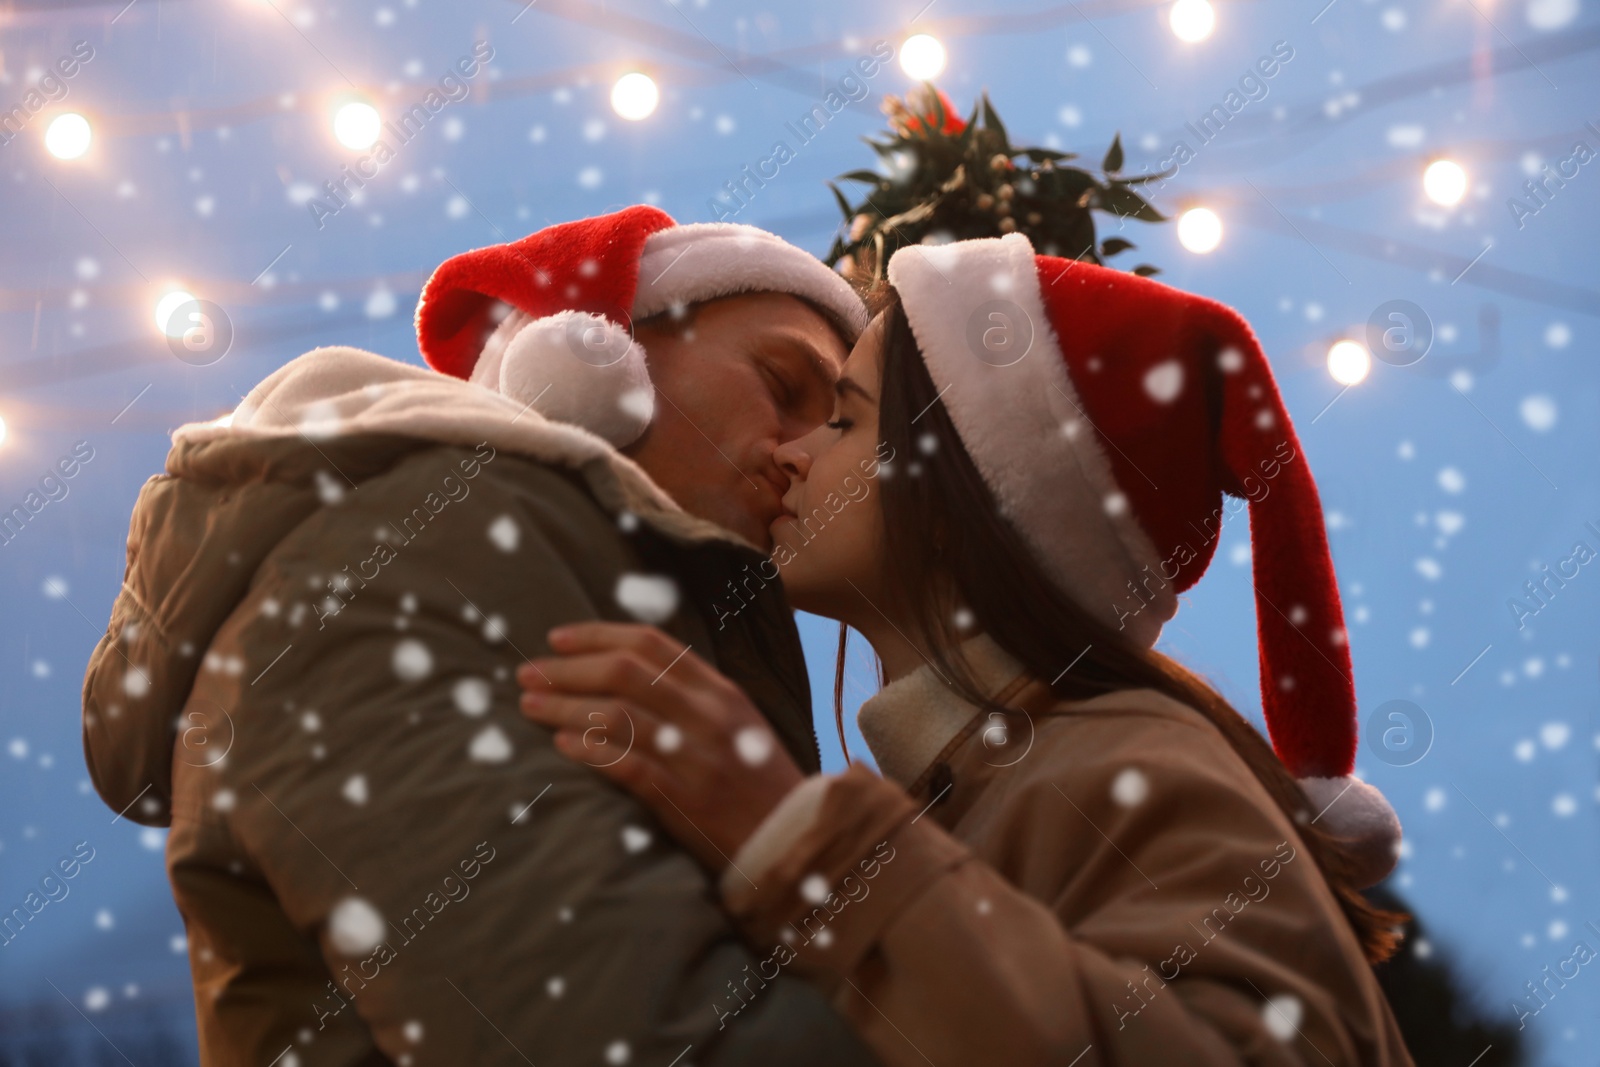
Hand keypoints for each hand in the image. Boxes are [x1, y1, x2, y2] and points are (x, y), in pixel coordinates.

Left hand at [517, 622, 804, 873]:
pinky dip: (589, 750)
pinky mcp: (684, 799)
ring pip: (616, 714)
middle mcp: (708, 715)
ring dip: (564, 707)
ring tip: (531, 707)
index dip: (598, 635)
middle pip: (624, 672)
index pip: (652, 644)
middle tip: (529, 674)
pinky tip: (562, 746)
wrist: (790, 840)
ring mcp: (696, 756)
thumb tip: (624, 671)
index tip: (557, 638)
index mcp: (720, 691)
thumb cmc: (756, 781)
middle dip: (568, 669)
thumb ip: (691, 696)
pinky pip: (626, 764)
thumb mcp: (738, 724)